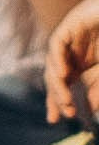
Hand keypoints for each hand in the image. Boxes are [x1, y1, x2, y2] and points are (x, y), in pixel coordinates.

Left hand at [46, 0, 98, 122]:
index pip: (61, 84)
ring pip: (53, 64)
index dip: (56, 102)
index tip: (55, 120)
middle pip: (54, 77)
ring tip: (66, 100)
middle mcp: (71, 51)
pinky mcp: (70, 24)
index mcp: (79, 62)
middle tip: (63, 113)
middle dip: (55, 97)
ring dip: (58, 84)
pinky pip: (56, 44)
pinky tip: (63, 74)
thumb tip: (92, 108)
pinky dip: (58, 60)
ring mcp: (69, 38)